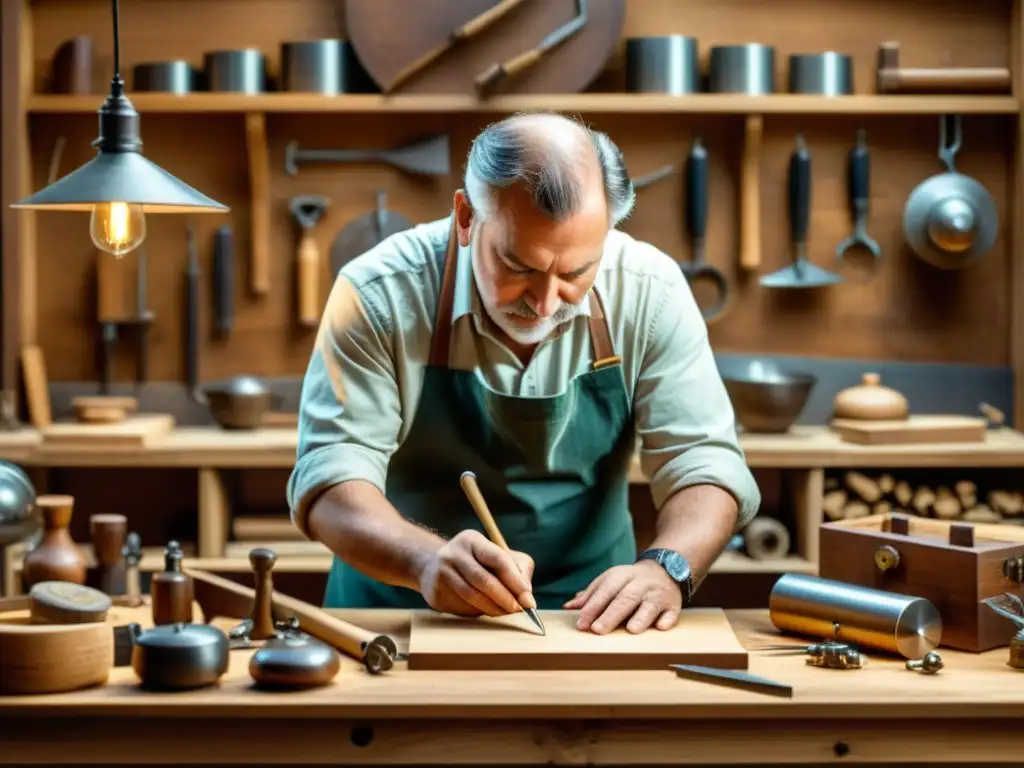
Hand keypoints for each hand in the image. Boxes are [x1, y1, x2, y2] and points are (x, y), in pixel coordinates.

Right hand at [417, 529, 535, 616]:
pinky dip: (478, 613)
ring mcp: (440, 573)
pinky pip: (461, 608)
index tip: (528, 598)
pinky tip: (484, 611)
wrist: (433, 567)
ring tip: (505, 613)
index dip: (515, 580)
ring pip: (472, 597)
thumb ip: (518, 570)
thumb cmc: (476, 562)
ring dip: (493, 609)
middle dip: (505, 598)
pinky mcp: (435, 593)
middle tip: (519, 610)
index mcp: (471, 540)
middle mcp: (452, 554)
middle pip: (484, 580)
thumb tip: (527, 597)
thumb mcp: (497, 555)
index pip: (498, 558)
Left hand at [563, 561, 681, 634]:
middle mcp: (641, 584)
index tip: (582, 624)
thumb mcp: (611, 581)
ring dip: (641, 617)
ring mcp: (658, 594)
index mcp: (622, 576)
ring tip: (632, 630)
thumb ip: (591, 595)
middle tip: (598, 630)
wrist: (665, 569)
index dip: (593, 607)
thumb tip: (568, 607)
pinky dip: (666, 620)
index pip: (605, 591)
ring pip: (650, 605)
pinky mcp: (674, 605)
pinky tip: (660, 627)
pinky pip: (672, 613)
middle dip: (611, 614)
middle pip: (626, 598)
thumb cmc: (631, 581)